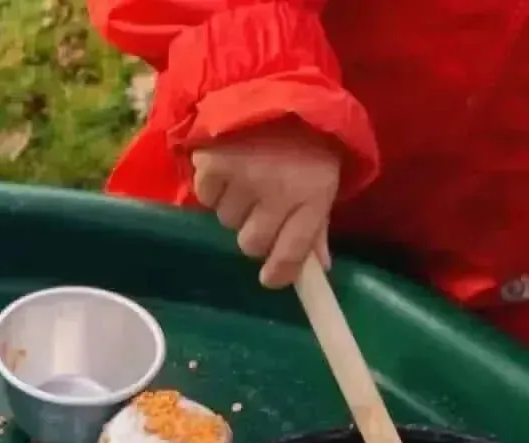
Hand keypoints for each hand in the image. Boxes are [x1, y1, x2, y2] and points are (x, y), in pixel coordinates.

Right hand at [192, 120, 340, 288]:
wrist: (273, 79)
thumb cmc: (305, 136)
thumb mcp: (321, 177)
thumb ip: (316, 225)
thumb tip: (318, 268)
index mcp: (312, 195)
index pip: (291, 254)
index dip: (279, 273)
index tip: (271, 278)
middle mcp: (278, 191)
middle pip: (251, 244)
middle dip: (254, 231)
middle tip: (260, 206)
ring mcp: (243, 178)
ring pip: (226, 221)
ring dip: (234, 205)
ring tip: (247, 173)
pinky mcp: (212, 164)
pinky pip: (207, 197)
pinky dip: (214, 186)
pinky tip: (229, 164)